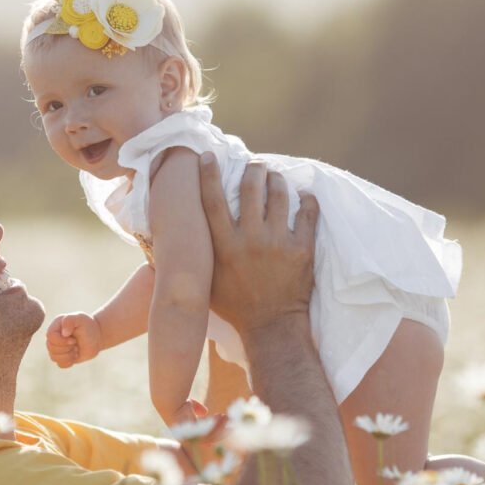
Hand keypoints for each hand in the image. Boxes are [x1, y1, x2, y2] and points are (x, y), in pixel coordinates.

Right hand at [45, 312, 102, 367]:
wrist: (96, 336)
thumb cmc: (87, 325)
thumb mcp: (80, 318)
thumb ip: (69, 320)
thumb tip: (64, 333)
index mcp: (55, 326)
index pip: (50, 336)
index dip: (61, 341)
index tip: (73, 340)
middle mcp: (54, 337)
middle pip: (51, 348)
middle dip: (66, 348)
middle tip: (76, 343)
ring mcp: (57, 348)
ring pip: (54, 358)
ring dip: (68, 355)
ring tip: (76, 349)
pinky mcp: (62, 357)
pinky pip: (60, 365)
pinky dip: (69, 362)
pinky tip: (75, 355)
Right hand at [198, 154, 318, 334]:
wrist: (271, 328)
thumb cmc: (234, 307)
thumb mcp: (206, 282)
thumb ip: (197, 257)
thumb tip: (176, 240)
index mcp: (223, 246)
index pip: (212, 200)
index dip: (208, 174)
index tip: (209, 156)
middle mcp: (249, 239)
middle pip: (251, 188)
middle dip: (253, 169)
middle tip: (255, 166)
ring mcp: (278, 243)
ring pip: (279, 194)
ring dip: (276, 180)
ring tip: (275, 177)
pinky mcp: (302, 249)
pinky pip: (307, 213)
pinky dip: (306, 200)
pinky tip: (304, 196)